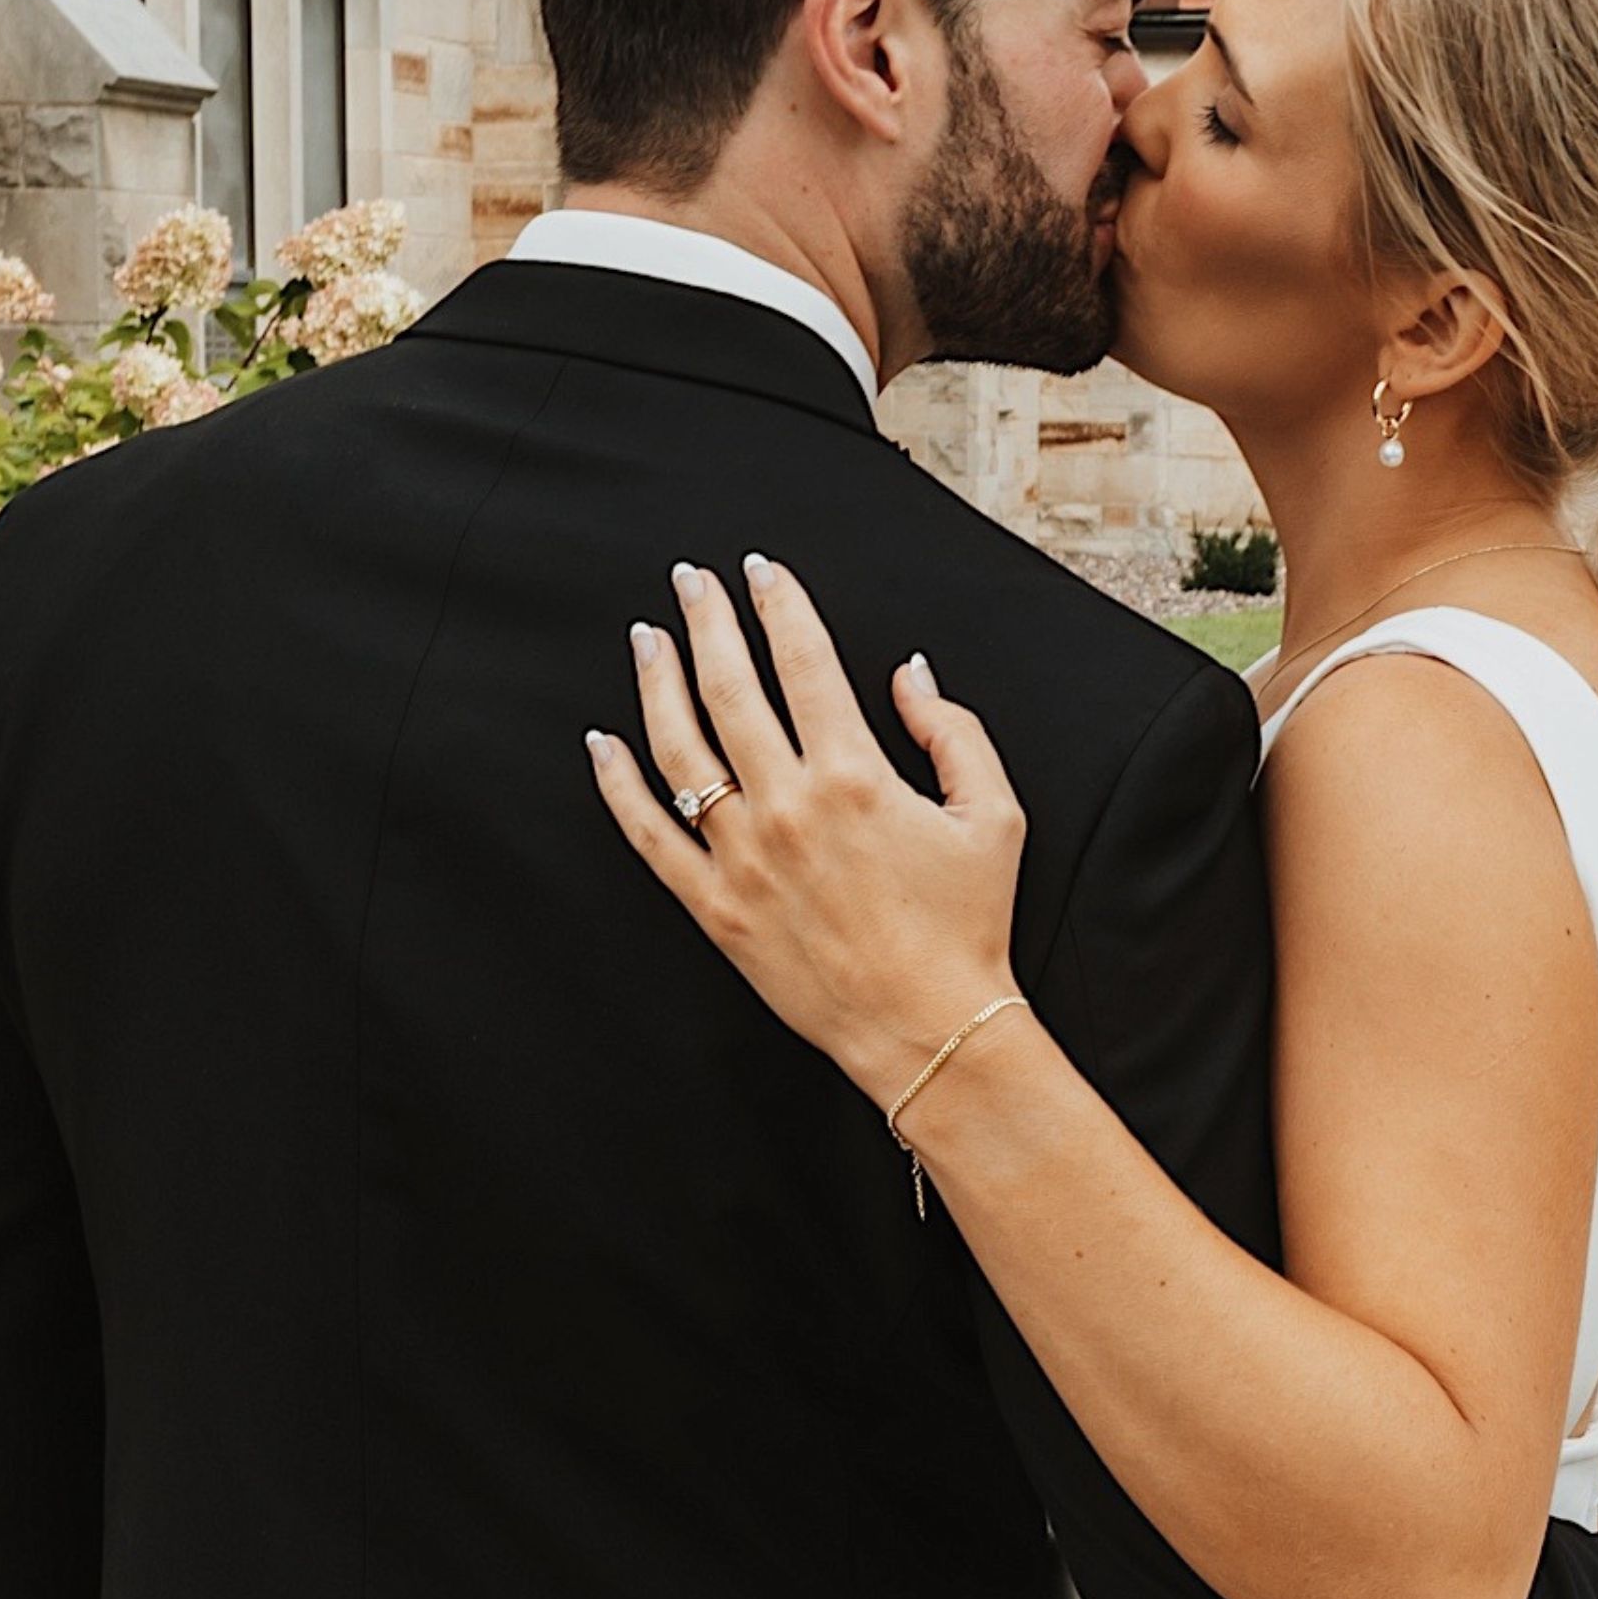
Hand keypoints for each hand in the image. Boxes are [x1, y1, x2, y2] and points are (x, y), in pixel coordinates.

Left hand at [589, 556, 1031, 1107]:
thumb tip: (908, 673)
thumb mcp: (994, 817)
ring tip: (648, 638)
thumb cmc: (967, 924)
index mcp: (857, 777)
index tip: (760, 571)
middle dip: (707, 622)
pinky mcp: (713, 905)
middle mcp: (789, 806)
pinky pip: (649, 833)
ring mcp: (742, 856)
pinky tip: (604, 743)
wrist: (929, 1027)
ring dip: (657, 682)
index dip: (779, 606)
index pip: (805, 664)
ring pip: (680, 748)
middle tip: (690, 580)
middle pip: (731, 690)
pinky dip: (619, 784)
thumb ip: (954, 733)